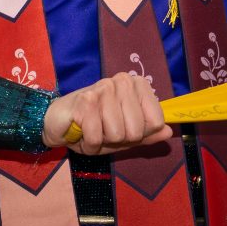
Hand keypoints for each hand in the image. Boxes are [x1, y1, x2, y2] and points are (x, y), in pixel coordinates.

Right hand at [42, 72, 170, 154]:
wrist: (57, 123)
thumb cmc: (93, 127)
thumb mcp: (124, 135)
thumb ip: (147, 133)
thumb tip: (169, 132)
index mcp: (136, 85)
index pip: (156, 121)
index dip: (140, 134)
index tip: (124, 128)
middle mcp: (122, 81)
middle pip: (137, 130)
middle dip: (119, 139)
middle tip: (104, 130)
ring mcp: (103, 89)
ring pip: (118, 134)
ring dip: (102, 141)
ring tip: (92, 130)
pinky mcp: (85, 101)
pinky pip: (97, 137)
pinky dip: (89, 144)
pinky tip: (81, 133)